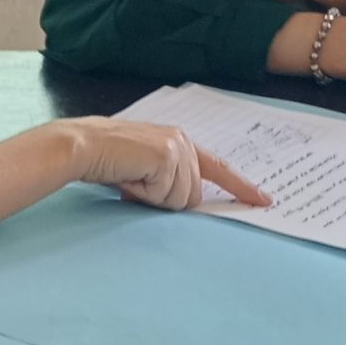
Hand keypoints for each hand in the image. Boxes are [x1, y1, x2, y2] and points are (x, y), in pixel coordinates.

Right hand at [64, 119, 271, 212]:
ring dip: (152, 198)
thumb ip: (168, 180)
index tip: (263, 200)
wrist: (82, 146)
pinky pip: (165, 196)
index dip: (241, 186)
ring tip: (130, 179)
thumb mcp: (145, 170)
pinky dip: (143, 195)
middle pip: (193, 197)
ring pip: (180, 200)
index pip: (218, 168)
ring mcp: (176, 148)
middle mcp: (183, 142)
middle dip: (164, 200)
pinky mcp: (166, 157)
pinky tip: (128, 177)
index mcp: (180, 142)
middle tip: (136, 186)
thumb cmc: (107, 160)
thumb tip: (179, 203)